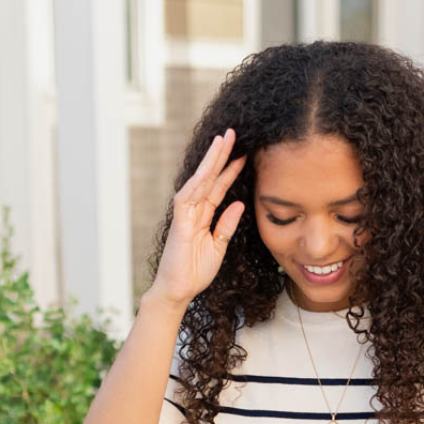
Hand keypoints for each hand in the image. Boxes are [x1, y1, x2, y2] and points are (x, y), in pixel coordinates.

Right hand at [150, 127, 247, 306]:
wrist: (179, 290)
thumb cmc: (196, 271)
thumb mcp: (219, 246)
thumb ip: (227, 225)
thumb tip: (239, 204)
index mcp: (204, 215)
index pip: (219, 186)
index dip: (230, 170)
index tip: (244, 154)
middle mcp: (194, 209)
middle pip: (209, 177)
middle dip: (221, 155)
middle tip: (233, 133)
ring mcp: (185, 214)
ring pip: (199, 180)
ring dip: (210, 161)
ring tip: (222, 140)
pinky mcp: (180, 222)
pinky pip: (188, 197)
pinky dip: (198, 182)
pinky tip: (207, 167)